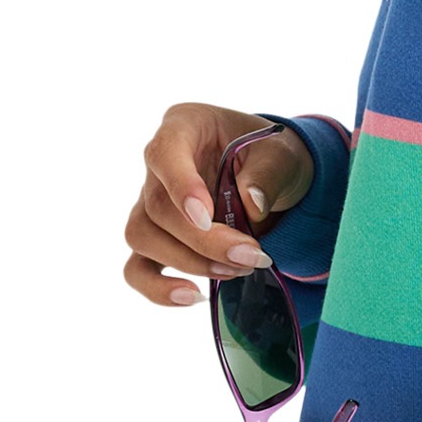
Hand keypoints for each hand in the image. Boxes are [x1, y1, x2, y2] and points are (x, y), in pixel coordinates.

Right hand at [123, 101, 312, 306]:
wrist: (272, 176)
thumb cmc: (272, 155)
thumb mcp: (284, 152)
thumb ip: (269, 172)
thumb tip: (252, 205)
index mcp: (184, 126)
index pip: (165, 153)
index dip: (180, 186)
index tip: (205, 217)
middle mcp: (157, 164)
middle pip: (157, 207)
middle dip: (204, 241)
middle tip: (251, 256)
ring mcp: (150, 202)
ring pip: (142, 236)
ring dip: (189, 262)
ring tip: (236, 269)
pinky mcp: (155, 238)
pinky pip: (137, 268)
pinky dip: (158, 289)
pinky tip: (193, 296)